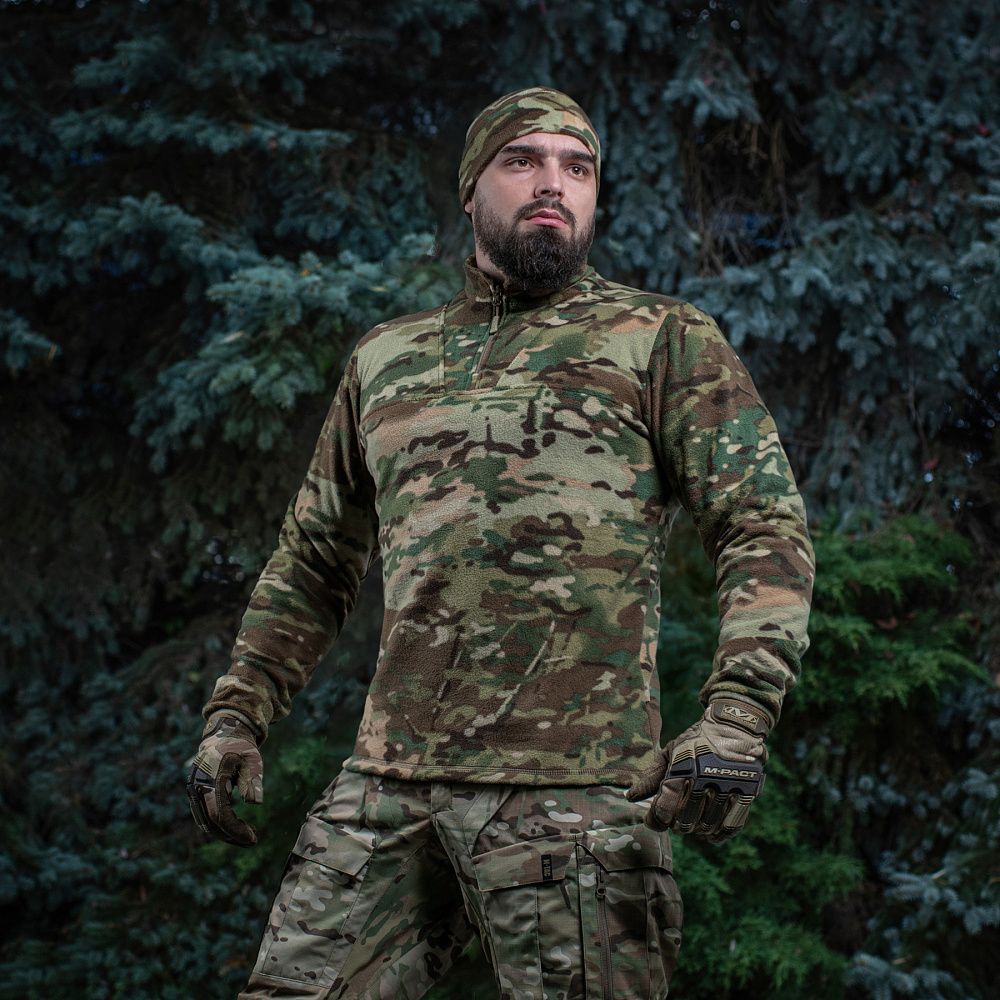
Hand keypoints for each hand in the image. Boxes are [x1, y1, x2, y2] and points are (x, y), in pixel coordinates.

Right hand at [186, 713, 262, 846]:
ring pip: (206, 821)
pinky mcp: (197, 793)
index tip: (252, 838)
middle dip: (231, 835)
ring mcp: (195, 790)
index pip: (219, 813)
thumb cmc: (241, 746)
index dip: (235, 829)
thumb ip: (252, 779)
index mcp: (211, 778)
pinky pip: (205, 815)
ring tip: (247, 836)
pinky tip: (236, 828)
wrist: (224, 733)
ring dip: (225, 832)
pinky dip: (219, 824)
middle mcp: (198, 786)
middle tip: (252, 840)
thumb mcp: (252, 758)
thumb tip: (255, 803)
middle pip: (211, 821)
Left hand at [626, 698, 769, 843]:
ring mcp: (728, 785)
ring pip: (707, 825)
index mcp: (682, 767)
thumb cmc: (696, 740)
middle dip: (677, 826)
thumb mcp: (671, 752)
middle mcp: (704, 777)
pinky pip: (731, 824)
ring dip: (697, 831)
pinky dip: (719, 834)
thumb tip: (630, 798)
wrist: (734, 724)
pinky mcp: (747, 790)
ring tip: (692, 826)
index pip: (664, 808)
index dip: (656, 821)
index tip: (653, 822)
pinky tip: (711, 834)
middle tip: (675, 822)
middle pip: (685, 821)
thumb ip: (652, 777)